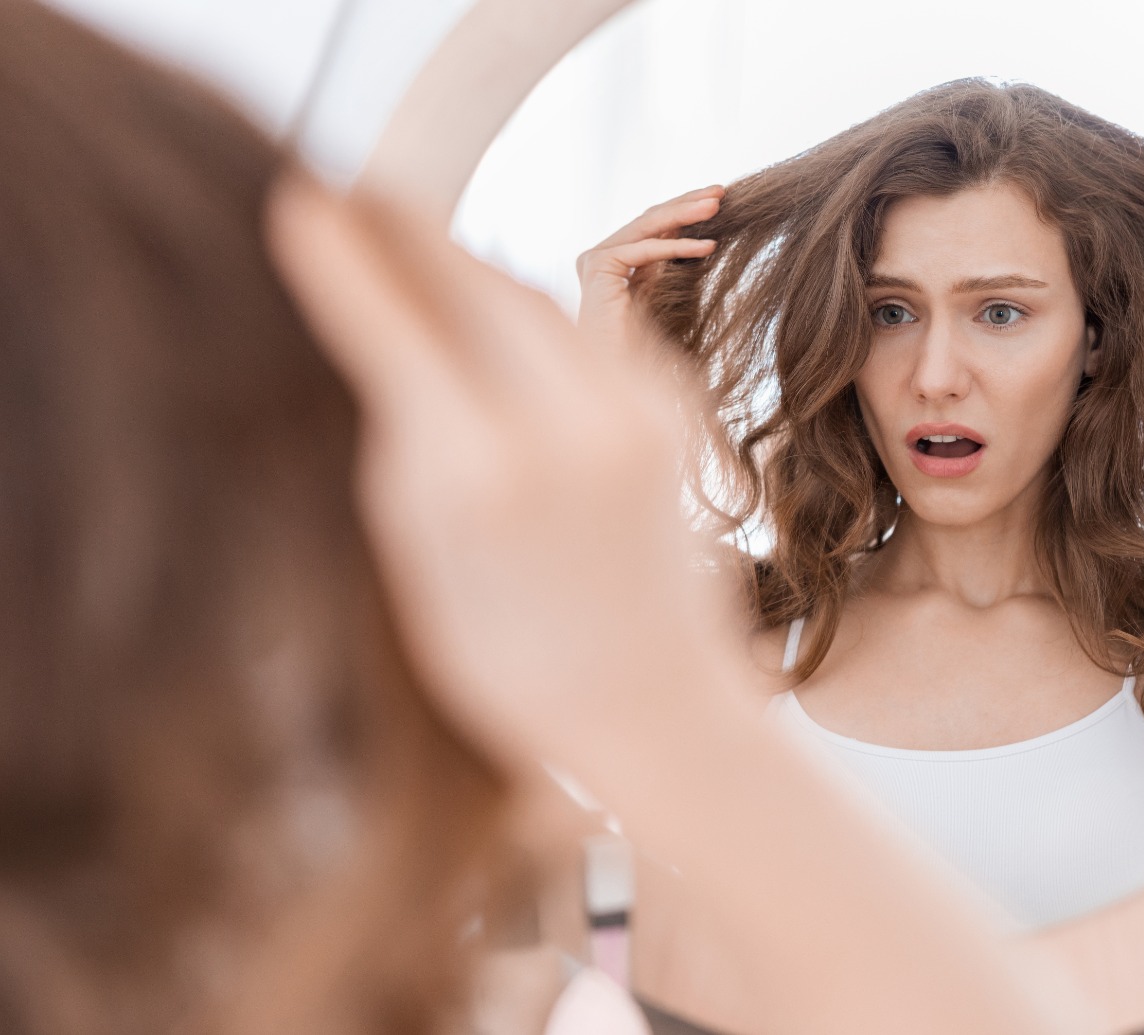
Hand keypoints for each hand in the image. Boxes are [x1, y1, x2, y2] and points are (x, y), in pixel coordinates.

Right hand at [266, 170, 705, 775]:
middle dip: (405, 231)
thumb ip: (401, 437)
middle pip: (467, 277)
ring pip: (528, 293)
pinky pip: (584, 327)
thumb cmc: (512, 658)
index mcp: (481, 472)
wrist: (657, 700)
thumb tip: (379, 333)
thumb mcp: (423, 558)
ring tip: (411, 241)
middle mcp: (565, 424)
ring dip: (467, 263)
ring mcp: (633, 409)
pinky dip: (527, 308)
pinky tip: (491, 307)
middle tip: (355, 195)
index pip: (394, 322)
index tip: (300, 201)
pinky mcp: (672, 408)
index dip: (341, 256)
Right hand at [576, 185, 721, 355]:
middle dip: (687, 203)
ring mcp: (596, 259)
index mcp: (614, 261)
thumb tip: (700, 235)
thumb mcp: (664, 293)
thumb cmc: (642, 347)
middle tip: (721, 191)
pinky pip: (646, 249)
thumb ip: (670, 265)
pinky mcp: (598, 266)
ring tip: (718, 206)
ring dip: (686, 214)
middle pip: (650, 219)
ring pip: (648, 226)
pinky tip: (709, 246)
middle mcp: (600, 256)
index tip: (718, 201)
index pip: (653, 225)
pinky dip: (678, 246)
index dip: (684, 210)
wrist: (617, 375)